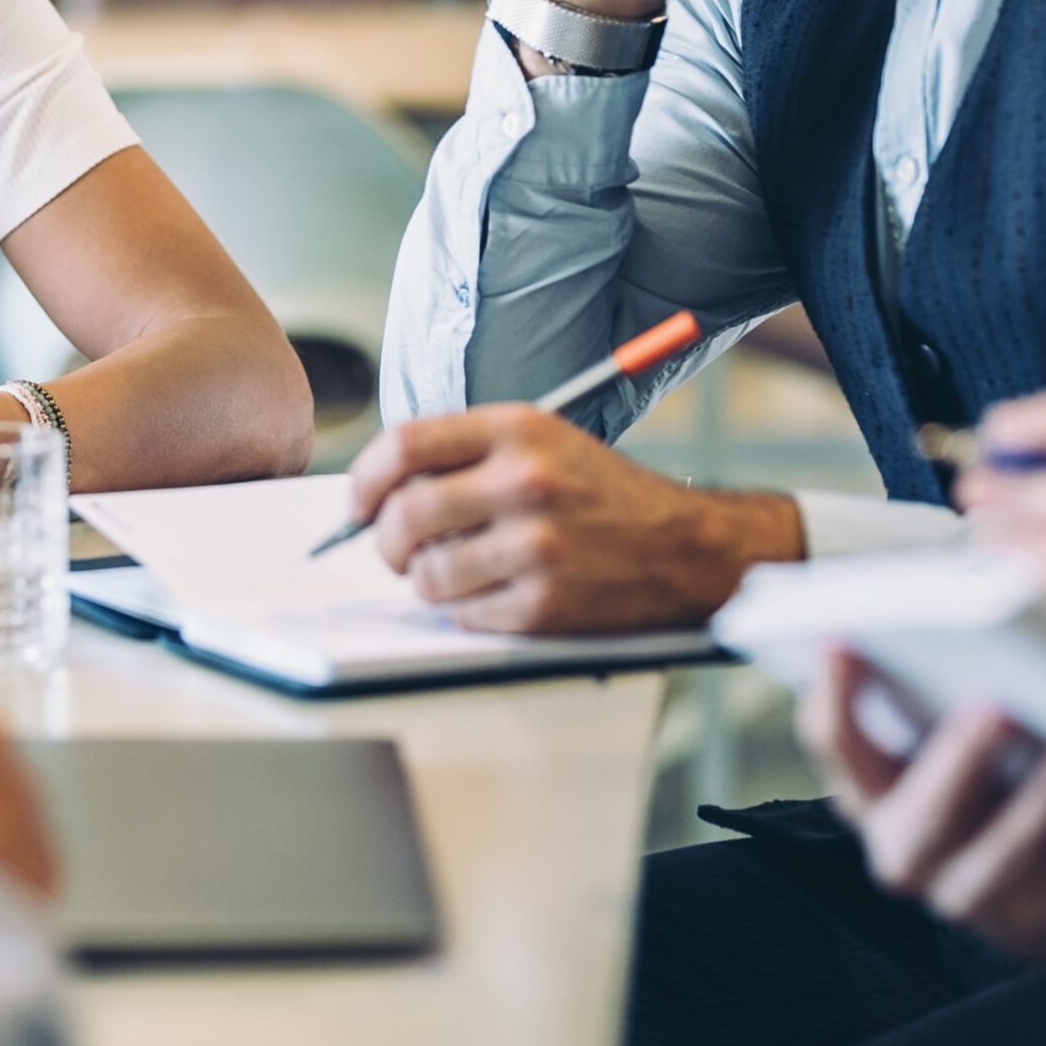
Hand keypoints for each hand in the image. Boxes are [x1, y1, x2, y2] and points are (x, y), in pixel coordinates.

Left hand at [346, 405, 803, 632]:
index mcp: (518, 429)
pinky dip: (465, 611)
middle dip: (384, 540)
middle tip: (395, 550)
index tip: (359, 503)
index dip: (366, 478)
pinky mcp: (545, 604)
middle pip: (405, 514)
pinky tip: (493, 594)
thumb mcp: (542, 440)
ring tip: (451, 573)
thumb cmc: (603, 493)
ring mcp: (536, 547)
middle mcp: (525, 482)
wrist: (685, 548)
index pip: (405, 444)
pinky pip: (464, 615)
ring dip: (426, 580)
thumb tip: (382, 490)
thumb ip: (466, 454)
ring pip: (428, 574)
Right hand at [800, 649, 1045, 968]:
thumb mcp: (954, 732)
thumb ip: (941, 684)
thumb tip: (972, 601)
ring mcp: (966, 895)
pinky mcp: (1036, 925)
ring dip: (1042, 804)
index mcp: (870, 788)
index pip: (834, 742)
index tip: (845, 637)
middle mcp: (904, 849)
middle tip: (997, 708)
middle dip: (956, 761)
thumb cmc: (997, 774)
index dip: (834, 692)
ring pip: (1000, 855)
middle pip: (917, 814)